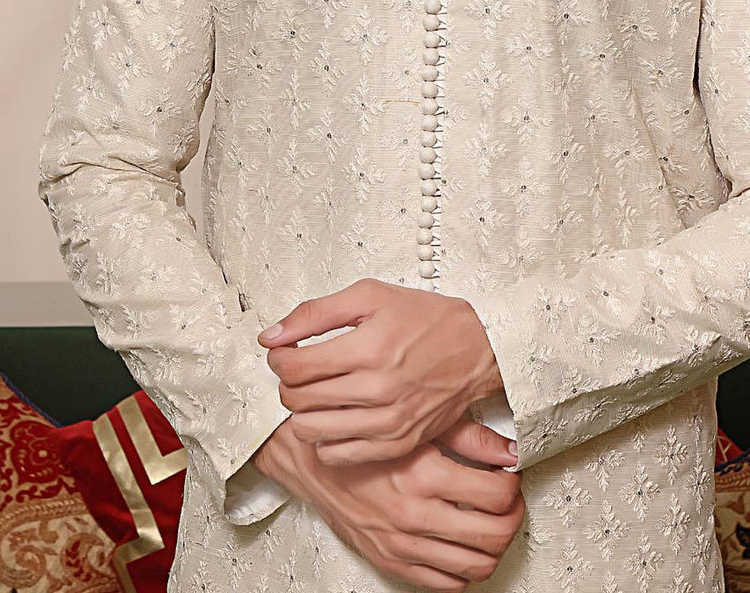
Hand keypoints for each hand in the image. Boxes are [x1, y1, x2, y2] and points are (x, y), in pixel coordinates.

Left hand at [256, 277, 505, 465]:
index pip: (294, 366)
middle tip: (301, 367)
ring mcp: (387, 422)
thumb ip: (315, 313)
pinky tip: (334, 415)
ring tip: (316, 391)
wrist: (479, 349)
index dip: (278, 356)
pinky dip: (325, 437)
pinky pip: (337, 454)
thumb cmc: (425, 318)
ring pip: (311, 430)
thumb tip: (270, 335)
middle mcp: (377, 390)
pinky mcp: (396, 444)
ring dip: (302, 410)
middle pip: (297, 399)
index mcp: (368, 348)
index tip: (285, 350)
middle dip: (288, 381)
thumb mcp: (370, 295)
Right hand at [256, 410, 524, 592]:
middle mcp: (415, 514)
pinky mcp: (392, 563)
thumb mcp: (417, 426)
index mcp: (424, 474)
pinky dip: (465, 570)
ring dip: (494, 547)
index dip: (514, 486)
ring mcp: (403, 545)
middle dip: (512, 518)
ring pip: (476, 566)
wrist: (312, 463)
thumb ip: (468, 437)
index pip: (497, 495)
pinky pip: (445, 585)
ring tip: (491, 524)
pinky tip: (463, 545)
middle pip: (494, 535)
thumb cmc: (364, 439)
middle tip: (510, 502)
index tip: (509, 477)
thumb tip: (510, 450)